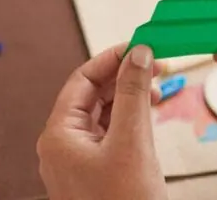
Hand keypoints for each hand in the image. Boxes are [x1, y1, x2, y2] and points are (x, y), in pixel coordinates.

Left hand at [37, 44, 166, 199]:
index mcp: (59, 135)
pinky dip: (131, 117)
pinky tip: (149, 113)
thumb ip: (133, 92)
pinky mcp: (96, 171)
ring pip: (103, 112)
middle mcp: (63, 145)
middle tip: (157, 63)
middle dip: (124, 76)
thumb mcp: (132, 141)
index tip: (142, 45)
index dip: (112, 58)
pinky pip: (110, 132)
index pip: (81, 80)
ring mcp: (78, 160)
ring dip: (130, 96)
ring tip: (158, 88)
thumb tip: (137, 52)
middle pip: (91, 94)